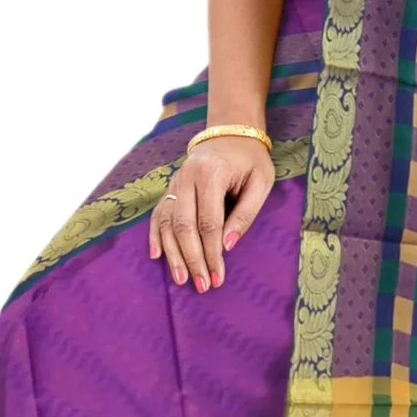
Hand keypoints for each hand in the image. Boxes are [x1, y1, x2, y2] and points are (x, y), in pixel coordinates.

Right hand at [148, 137, 274, 291]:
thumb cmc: (251, 159)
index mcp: (211, 173)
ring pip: (169, 223)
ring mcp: (175, 181)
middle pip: (184, 226)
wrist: (230, 132)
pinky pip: (159, 213)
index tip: (218, 276)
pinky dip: (156, 235)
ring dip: (173, 254)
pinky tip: (156, 255)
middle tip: (201, 285)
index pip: (208, 222)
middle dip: (193, 259)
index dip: (212, 252)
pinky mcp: (171, 186)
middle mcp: (187, 177)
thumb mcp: (261, 182)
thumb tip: (227, 246)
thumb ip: (245, 214)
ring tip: (181, 279)